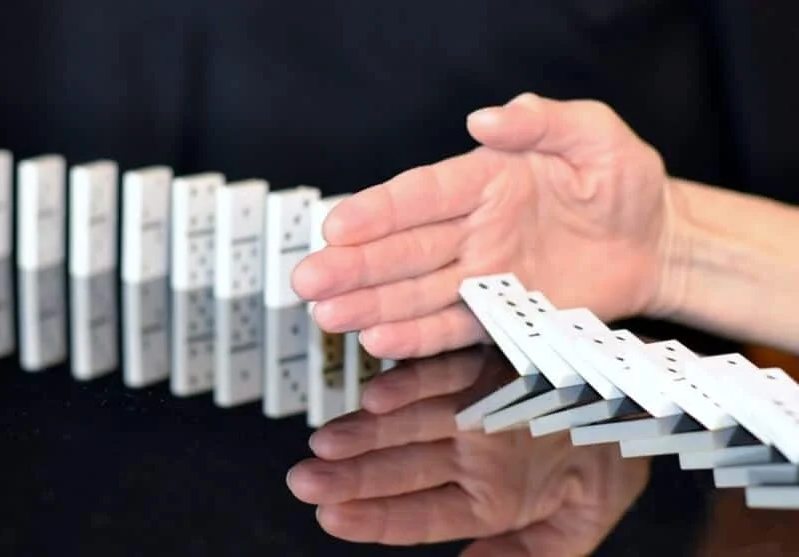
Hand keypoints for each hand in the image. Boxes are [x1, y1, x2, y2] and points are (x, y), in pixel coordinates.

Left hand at [286, 349, 650, 555]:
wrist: (646, 404)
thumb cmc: (609, 465)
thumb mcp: (575, 529)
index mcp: (487, 498)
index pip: (418, 515)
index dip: (373, 518)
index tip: (330, 517)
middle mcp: (472, 453)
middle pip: (401, 469)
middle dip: (350, 477)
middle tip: (304, 479)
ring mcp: (476, 409)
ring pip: (411, 423)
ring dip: (367, 433)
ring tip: (325, 443)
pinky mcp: (485, 365)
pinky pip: (446, 376)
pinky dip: (414, 384)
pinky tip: (379, 395)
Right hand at [291, 93, 676, 358]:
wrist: (657, 242)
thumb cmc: (624, 183)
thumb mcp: (593, 136)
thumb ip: (541, 121)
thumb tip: (485, 117)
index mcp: (486, 179)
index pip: (420, 195)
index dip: (377, 211)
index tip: (336, 225)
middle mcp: (474, 228)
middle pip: (403, 248)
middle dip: (354, 265)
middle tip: (308, 278)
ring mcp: (483, 274)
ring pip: (416, 291)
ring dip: (371, 304)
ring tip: (328, 315)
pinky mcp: (502, 313)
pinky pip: (453, 326)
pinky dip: (417, 335)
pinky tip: (379, 339)